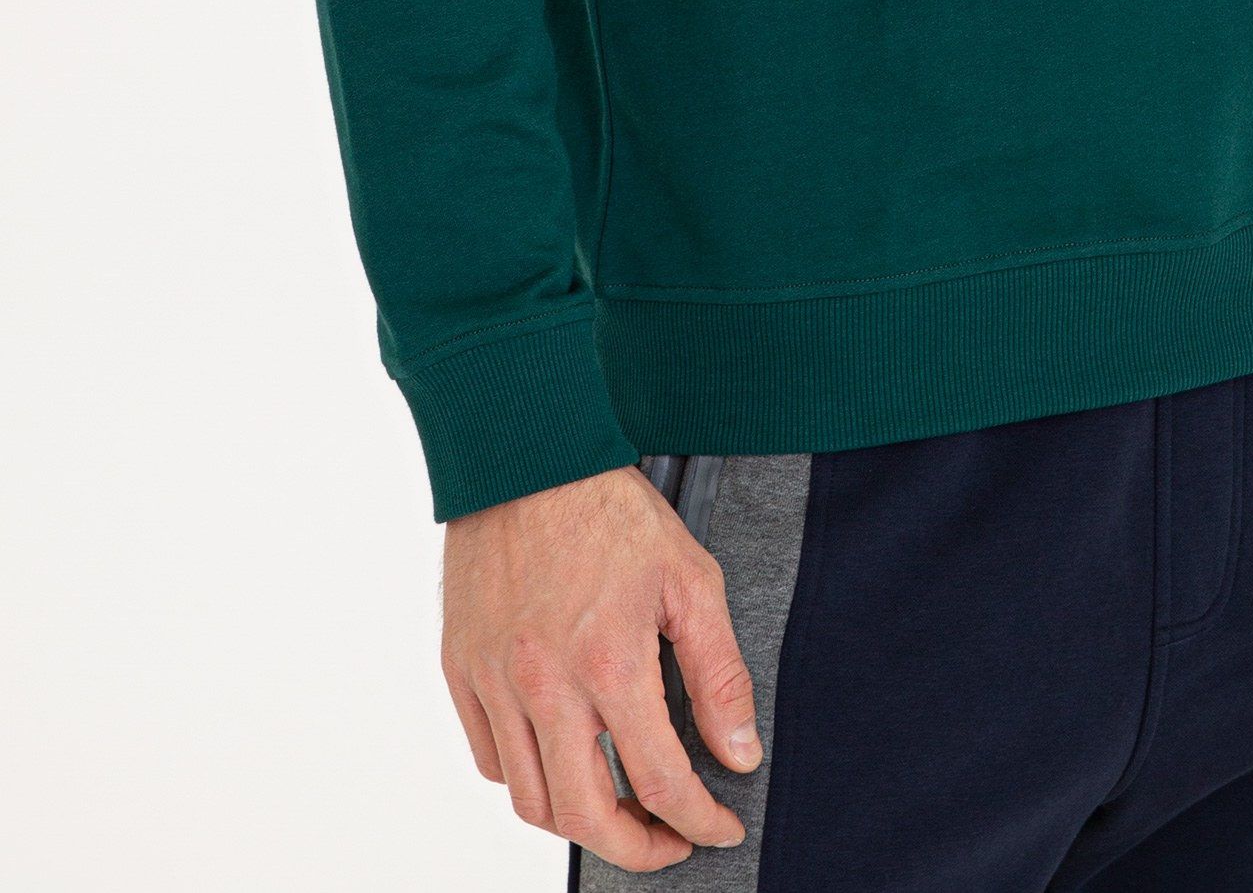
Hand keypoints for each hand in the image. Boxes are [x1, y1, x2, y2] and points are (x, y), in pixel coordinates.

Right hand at [442, 464, 759, 871]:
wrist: (527, 455)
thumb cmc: (609, 509)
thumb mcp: (690, 578)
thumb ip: (718, 673)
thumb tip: (739, 754)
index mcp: (610, 662)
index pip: (661, 783)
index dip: (699, 822)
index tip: (719, 828)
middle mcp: (545, 684)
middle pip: (586, 817)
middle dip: (638, 849)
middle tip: (670, 839)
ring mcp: (494, 682)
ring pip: (531, 801)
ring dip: (580, 823)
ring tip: (619, 808)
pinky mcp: (461, 669)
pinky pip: (489, 759)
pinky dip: (526, 779)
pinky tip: (562, 760)